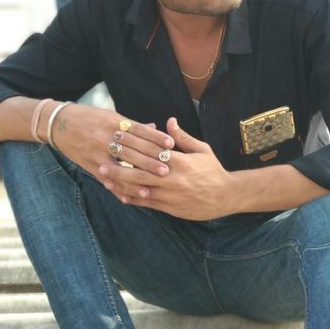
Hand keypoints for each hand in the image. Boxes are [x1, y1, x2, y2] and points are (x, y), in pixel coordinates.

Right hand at [45, 103, 174, 186]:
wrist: (58, 124)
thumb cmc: (88, 117)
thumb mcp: (109, 116)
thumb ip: (131, 125)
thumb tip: (154, 127)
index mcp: (114, 122)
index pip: (139, 130)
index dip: (155, 138)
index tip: (171, 145)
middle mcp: (106, 136)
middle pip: (132, 149)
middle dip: (150, 160)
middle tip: (167, 169)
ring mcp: (97, 152)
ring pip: (120, 166)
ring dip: (137, 177)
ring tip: (152, 185)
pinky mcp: (89, 164)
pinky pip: (106, 178)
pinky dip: (117, 188)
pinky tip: (128, 196)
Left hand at [98, 117, 232, 220]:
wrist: (226, 196)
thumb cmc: (213, 171)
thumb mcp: (201, 150)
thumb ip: (183, 137)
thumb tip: (169, 121)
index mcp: (180, 162)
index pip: (152, 151)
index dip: (133, 144)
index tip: (118, 137)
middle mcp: (172, 178)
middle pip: (141, 170)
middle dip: (120, 163)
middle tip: (103, 157)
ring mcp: (170, 194)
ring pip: (140, 188)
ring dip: (121, 182)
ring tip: (104, 177)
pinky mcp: (169, 207)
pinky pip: (147, 203)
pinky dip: (133, 199)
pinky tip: (120, 195)